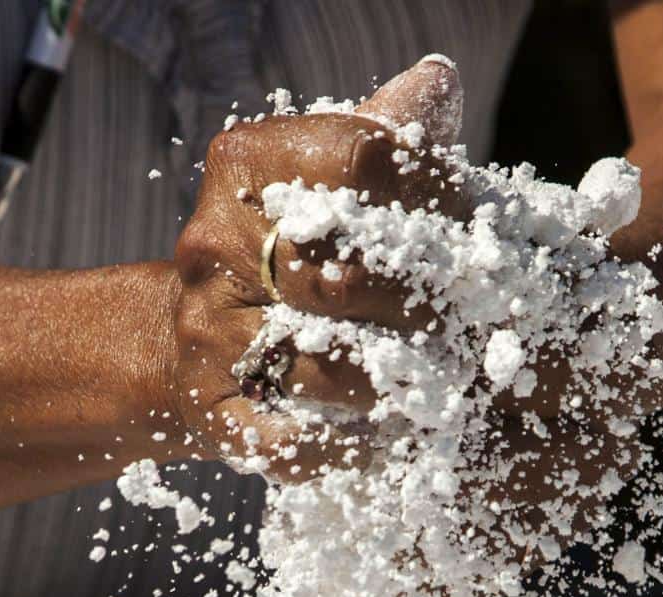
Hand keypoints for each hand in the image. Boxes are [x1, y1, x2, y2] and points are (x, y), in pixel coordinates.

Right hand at [161, 58, 467, 480]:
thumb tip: (438, 85)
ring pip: (328, 368)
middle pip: (348, 272)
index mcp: (247, 165)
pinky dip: (351, 446)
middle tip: (473, 320)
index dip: (436, 194)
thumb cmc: (290, 249)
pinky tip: (387, 436)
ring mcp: (209, 334)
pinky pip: (295, 442)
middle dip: (425, 302)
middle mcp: (215, 246)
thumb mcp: (326, 177)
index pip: (363, 162)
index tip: (473, 227)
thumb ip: (384, 137)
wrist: (189, 336)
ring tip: (444, 381)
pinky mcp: (215, 412)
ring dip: (400, 382)